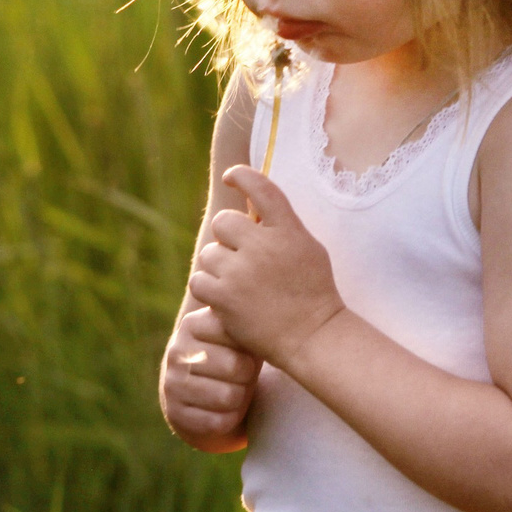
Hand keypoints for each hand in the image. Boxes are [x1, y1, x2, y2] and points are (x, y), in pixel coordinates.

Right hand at [161, 305, 261, 452]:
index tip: (246, 349)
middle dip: (248, 375)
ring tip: (235, 390)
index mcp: (192, 324)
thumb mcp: (241, 335)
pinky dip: (230, 419)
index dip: (252, 346)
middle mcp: (176, 352)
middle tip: (244, 374)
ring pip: (228, 397)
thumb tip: (269, 313)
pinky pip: (219, 422)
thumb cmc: (235, 357)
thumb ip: (250, 321)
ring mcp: (172, 383)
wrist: (207, 393)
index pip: (236, 333)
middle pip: (234, 367)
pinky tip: (225, 410)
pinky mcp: (176, 414)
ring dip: (240, 398)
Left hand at [189, 167, 347, 371]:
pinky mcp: (224, 297)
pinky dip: (208, 287)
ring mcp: (241, 272)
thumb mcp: (307, 248)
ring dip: (218, 265)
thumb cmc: (313, 291)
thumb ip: (281, 225)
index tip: (230, 177)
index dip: (241, 175)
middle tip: (240, 255)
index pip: (261, 187)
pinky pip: (199, 280)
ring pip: (208, 253)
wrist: (312, 335)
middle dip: (228, 237)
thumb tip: (251, 205)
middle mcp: (263, 246)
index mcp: (287, 230)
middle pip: (224, 222)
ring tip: (236, 282)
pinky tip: (224, 296)